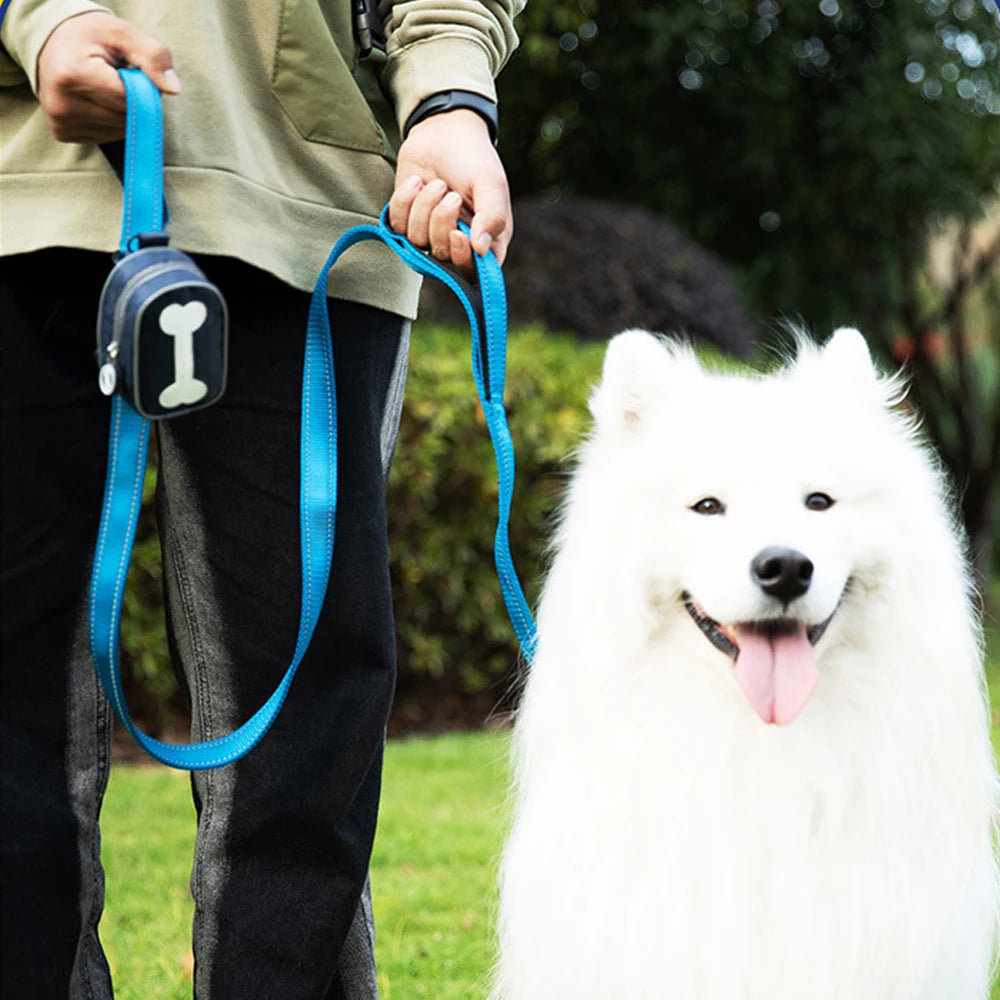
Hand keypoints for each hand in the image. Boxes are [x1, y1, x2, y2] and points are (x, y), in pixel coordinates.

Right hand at [36, 11, 179, 142]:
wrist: (53, 42)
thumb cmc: (92, 36)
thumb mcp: (123, 33)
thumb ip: (152, 56)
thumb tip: (173, 89)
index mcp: (74, 75)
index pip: (130, 101)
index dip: (141, 88)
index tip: (131, 71)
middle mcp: (63, 105)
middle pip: (126, 120)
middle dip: (132, 101)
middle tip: (116, 77)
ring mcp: (61, 122)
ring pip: (119, 131)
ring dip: (123, 113)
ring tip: (104, 86)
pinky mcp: (63, 133)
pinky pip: (106, 136)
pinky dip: (110, 121)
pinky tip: (95, 100)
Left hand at [389, 109, 512, 273]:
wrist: (443, 131)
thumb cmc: (473, 158)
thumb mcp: (490, 183)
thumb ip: (492, 216)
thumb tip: (481, 250)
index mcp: (485, 240)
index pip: (474, 272)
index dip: (462, 260)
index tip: (458, 234)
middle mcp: (458, 242)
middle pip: (442, 256)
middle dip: (441, 222)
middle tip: (450, 194)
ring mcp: (430, 233)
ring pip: (417, 240)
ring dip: (424, 206)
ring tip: (437, 183)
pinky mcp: (406, 221)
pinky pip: (397, 225)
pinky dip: (405, 200)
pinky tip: (417, 182)